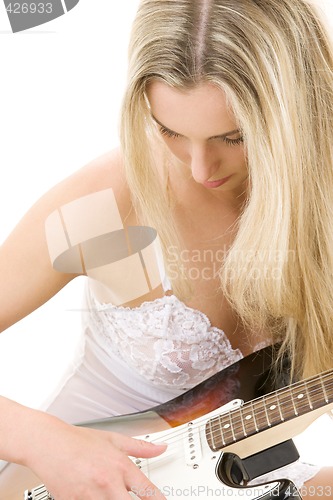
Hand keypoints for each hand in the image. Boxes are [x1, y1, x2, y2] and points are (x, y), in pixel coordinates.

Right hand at [26, 418, 166, 498]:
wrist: (49, 444)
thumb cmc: (79, 441)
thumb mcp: (114, 439)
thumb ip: (141, 447)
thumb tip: (162, 448)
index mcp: (121, 466)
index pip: (148, 492)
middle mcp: (108, 483)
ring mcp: (90, 496)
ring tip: (113, 496)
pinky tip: (98, 498)